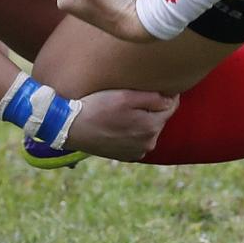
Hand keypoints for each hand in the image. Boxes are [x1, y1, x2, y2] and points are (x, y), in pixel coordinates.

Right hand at [63, 88, 178, 160]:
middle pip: (159, 119)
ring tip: (122, 111)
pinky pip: (137, 140)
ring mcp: (137, 152)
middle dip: (151, 108)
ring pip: (148, 130)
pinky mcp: (126, 156)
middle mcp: (148, 143)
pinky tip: (118, 124)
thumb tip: (171, 99)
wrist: (72, 128)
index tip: (154, 86)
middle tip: (131, 97)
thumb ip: (153, 98)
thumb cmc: (98, 107)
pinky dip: (132, 132)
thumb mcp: (125, 96)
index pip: (171, 106)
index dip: (165, 94)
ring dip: (142, 120)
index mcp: (151, 127)